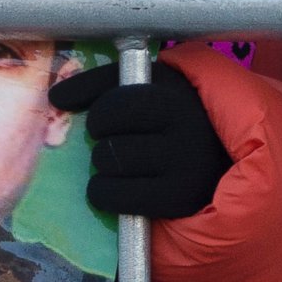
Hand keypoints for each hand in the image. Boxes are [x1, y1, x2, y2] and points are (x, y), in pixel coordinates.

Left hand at [48, 60, 230, 217]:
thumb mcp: (153, 88)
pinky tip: (115, 189)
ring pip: (110, 161)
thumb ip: (105, 84)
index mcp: (176, 91)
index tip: (102, 121)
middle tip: (114, 144)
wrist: (225, 162)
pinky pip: (119, 196)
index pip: (116, 100)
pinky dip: (106, 194)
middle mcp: (186, 124)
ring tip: (119, 166)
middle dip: (101, 139)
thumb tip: (56, 96)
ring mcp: (186, 162)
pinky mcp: (182, 197)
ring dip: (102, 167)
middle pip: (107, 130)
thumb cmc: (176, 121)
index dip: (99, 113)